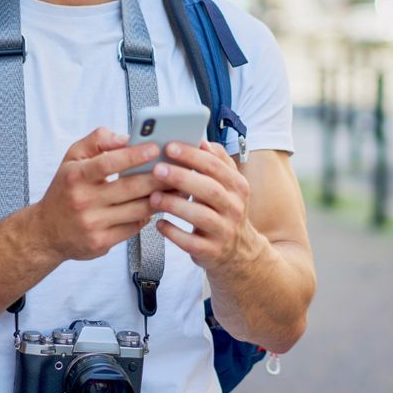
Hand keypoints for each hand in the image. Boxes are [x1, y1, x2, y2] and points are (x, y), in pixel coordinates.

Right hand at [29, 127, 165, 262]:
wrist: (45, 231)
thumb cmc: (65, 189)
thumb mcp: (72, 158)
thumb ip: (97, 140)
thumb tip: (126, 138)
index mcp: (75, 176)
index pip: (108, 163)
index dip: (134, 155)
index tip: (156, 147)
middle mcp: (83, 201)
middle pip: (129, 188)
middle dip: (158, 177)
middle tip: (179, 168)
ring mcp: (92, 224)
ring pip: (137, 210)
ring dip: (160, 198)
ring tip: (178, 187)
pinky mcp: (101, 243)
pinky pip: (133, 227)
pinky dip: (147, 215)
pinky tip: (158, 205)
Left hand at [148, 140, 264, 272]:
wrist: (238, 252)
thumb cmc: (224, 211)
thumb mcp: (228, 186)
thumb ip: (216, 162)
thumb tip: (202, 140)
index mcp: (237, 186)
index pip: (215, 166)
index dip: (192, 155)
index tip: (169, 146)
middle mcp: (234, 207)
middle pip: (209, 189)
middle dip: (182, 177)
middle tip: (157, 169)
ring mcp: (224, 231)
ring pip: (201, 216)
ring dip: (175, 205)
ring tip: (153, 197)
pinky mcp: (212, 251)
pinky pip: (191, 243)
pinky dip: (174, 233)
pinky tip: (160, 223)